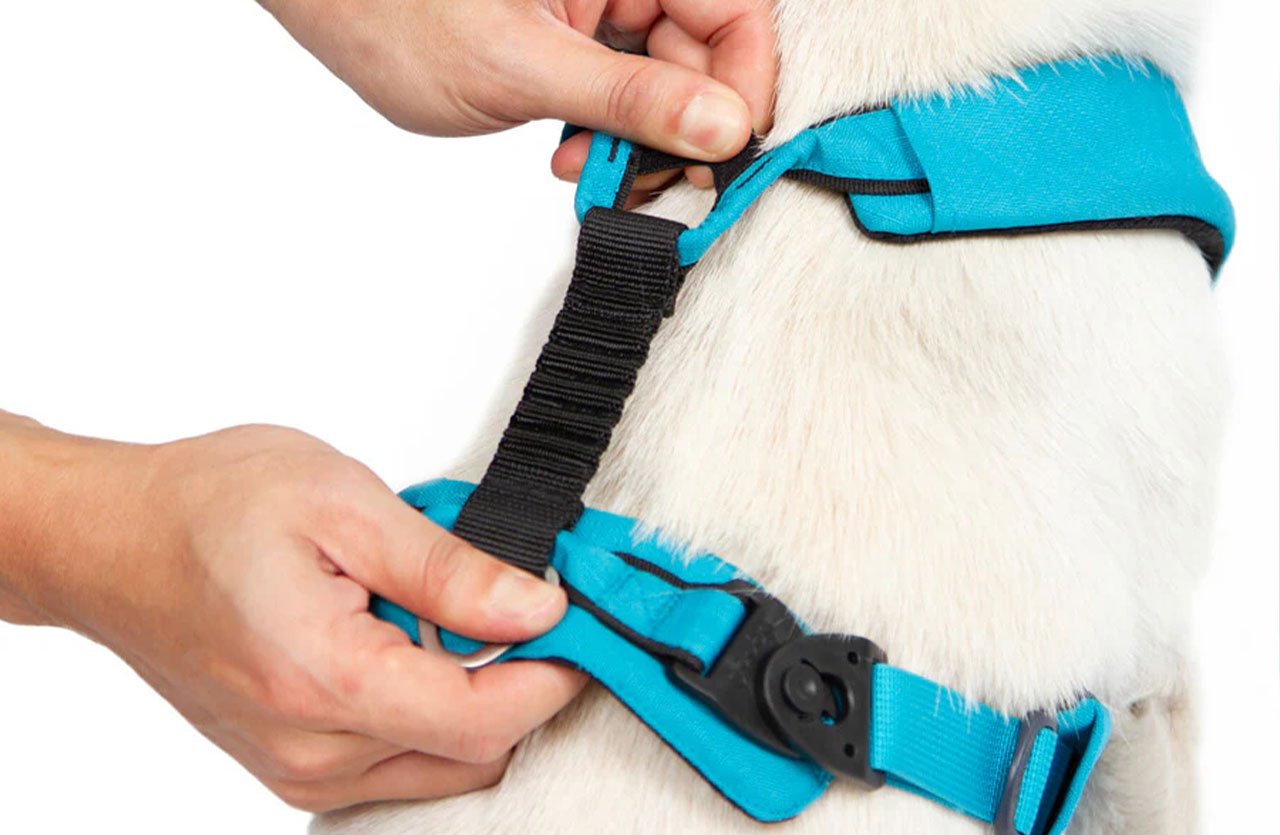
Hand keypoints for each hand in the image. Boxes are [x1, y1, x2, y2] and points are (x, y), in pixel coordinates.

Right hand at [0, 420, 585, 810]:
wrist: (115, 543)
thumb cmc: (207, 510)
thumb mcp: (342, 503)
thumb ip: (449, 569)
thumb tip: (536, 607)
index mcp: (326, 680)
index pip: (485, 720)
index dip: (553, 674)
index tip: (579, 626)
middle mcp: (311, 749)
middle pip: (474, 752)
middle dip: (519, 683)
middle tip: (519, 604)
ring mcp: (298, 769)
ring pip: (443, 767)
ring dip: (471, 698)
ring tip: (440, 613)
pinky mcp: (293, 767)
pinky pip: (400, 767)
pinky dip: (428, 713)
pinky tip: (407, 645)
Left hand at [258, 0, 775, 180]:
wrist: (329, 3)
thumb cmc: (394, 9)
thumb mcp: (520, 67)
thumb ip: (629, 99)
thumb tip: (722, 128)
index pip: (736, 14)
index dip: (744, 88)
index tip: (725, 154)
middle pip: (706, 53)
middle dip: (684, 127)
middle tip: (652, 181)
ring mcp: (600, 7)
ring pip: (667, 80)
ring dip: (641, 140)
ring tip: (593, 167)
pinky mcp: (577, 38)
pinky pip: (625, 90)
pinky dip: (610, 133)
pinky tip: (575, 152)